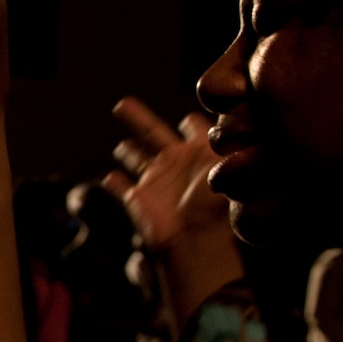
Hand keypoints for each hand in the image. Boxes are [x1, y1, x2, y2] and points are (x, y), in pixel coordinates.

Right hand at [104, 99, 229, 251]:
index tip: (187, 117)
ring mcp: (155, 179)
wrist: (195, 238)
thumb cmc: (215, 204)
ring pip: (134, 157)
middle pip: (152, 131)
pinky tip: (111, 177)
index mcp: (197, 151)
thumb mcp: (228, 166)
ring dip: (128, 150)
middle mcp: (174, 161)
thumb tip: (232, 115)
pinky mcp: (137, 198)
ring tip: (122, 146)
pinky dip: (115, 182)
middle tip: (124, 103)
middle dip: (138, 117)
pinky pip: (121, 187)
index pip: (194, 126)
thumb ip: (230, 141)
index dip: (193, 121)